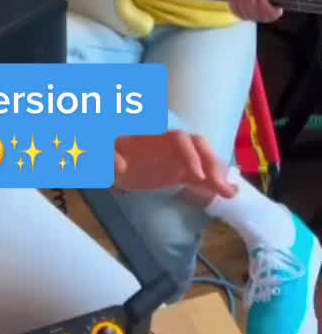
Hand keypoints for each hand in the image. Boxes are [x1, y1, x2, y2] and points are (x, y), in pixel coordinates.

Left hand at [114, 130, 236, 197]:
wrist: (112, 163)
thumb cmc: (108, 153)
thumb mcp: (103, 155)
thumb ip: (107, 156)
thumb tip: (119, 164)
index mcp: (154, 138)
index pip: (179, 139)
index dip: (190, 154)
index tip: (196, 175)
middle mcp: (171, 146)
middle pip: (198, 146)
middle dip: (212, 162)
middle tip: (219, 186)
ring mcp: (179, 159)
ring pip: (204, 160)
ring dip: (218, 173)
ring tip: (229, 193)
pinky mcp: (182, 173)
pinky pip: (203, 176)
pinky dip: (215, 183)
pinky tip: (228, 194)